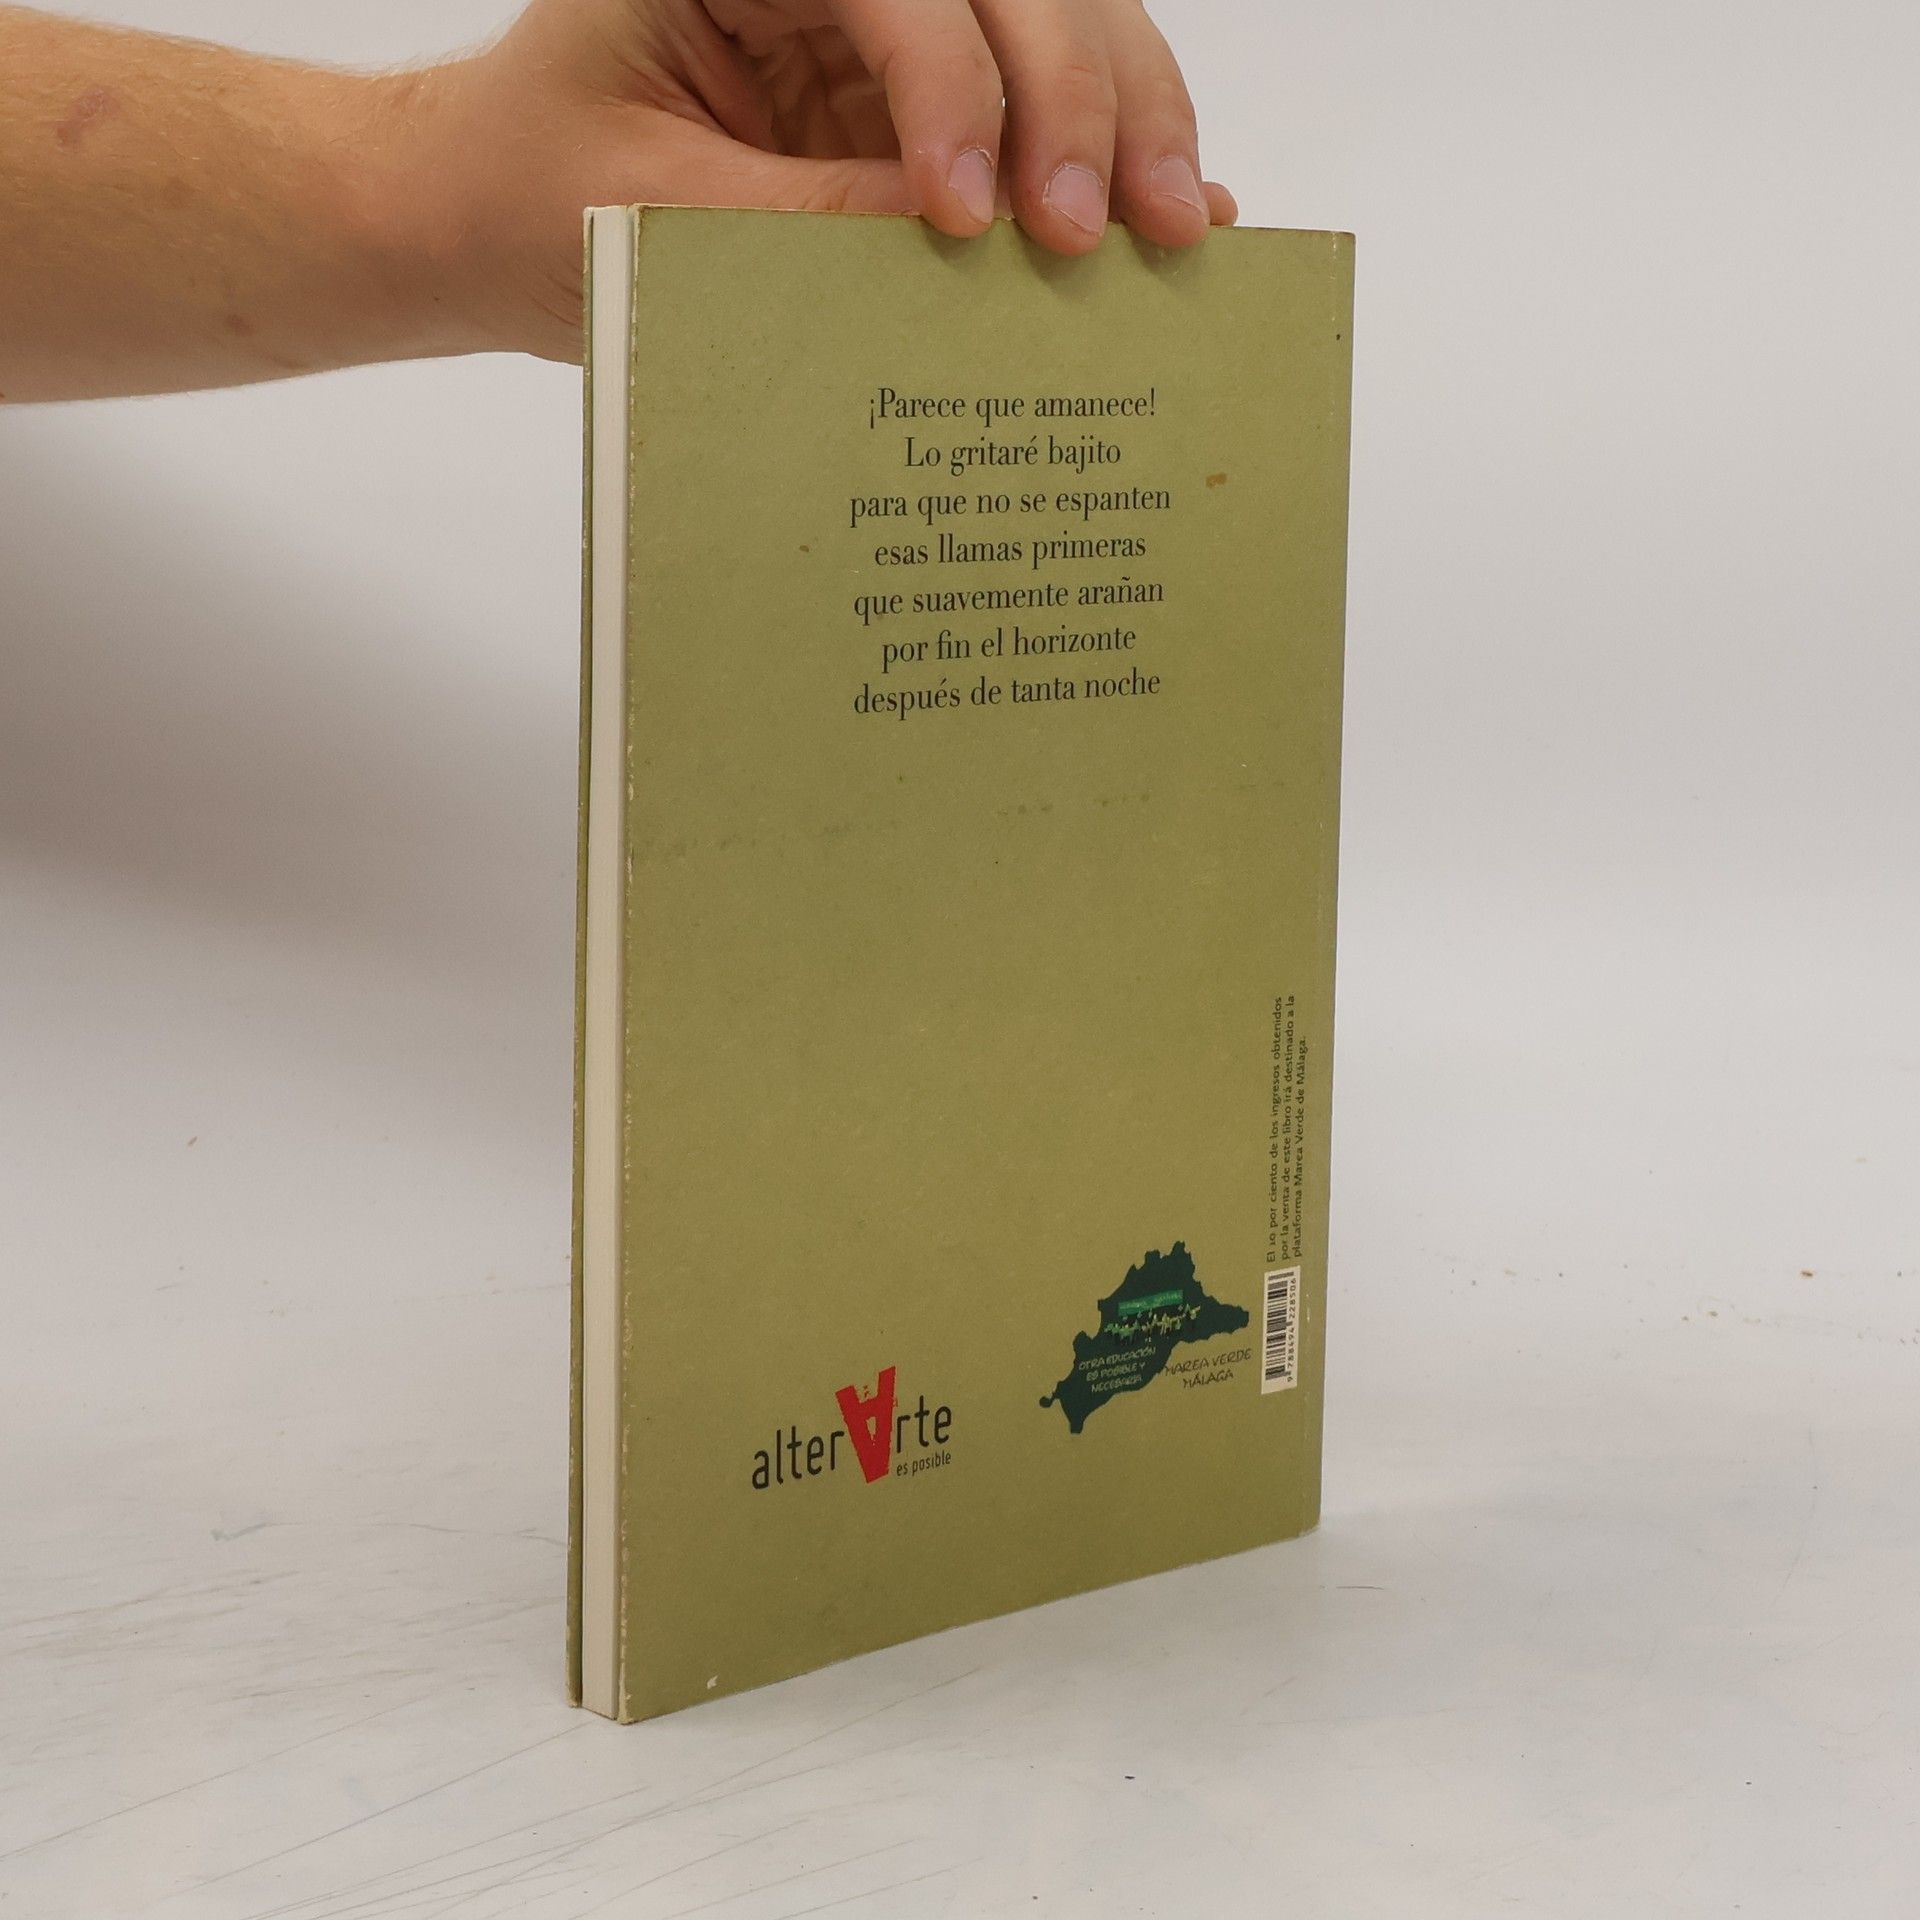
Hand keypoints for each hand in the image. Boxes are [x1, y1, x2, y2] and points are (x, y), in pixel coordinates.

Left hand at [395, 0, 1237, 361]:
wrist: (491, 219)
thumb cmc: (531, 193)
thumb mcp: (651, 212)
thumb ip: (806, 221)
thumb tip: (965, 251)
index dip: (952, 88)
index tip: (967, 213)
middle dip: (1072, 100)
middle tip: (1095, 228)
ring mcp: (890, 31)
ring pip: (1060, 27)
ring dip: (1126, 123)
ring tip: (1173, 230)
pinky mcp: (920, 106)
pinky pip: (1041, 109)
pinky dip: (1109, 160)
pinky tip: (1173, 213)